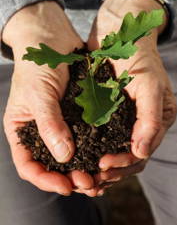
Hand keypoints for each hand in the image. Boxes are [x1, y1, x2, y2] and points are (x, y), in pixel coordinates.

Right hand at [3, 1, 93, 194]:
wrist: (52, 39)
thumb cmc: (38, 63)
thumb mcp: (39, 94)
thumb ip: (49, 125)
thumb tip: (64, 157)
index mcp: (23, 129)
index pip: (28, 165)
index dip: (45, 180)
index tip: (65, 186)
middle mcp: (41, 131)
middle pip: (52, 166)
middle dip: (69, 178)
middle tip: (89, 183)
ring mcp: (59, 125)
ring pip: (70, 157)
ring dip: (83, 169)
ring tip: (100, 178)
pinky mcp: (76, 118)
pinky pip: (84, 140)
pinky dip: (93, 153)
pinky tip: (105, 158)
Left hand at [85, 0, 176, 195]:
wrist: (118, 32)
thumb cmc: (138, 55)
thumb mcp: (150, 85)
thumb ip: (150, 119)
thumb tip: (142, 152)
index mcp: (156, 120)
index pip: (142, 152)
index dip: (124, 163)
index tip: (103, 165)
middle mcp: (140, 124)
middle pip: (127, 158)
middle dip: (110, 171)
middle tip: (90, 178)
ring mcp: (122, 120)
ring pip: (112, 151)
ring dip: (98, 166)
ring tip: (82, 175)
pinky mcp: (104, 113)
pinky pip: (98, 138)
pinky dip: (90, 150)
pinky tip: (77, 157)